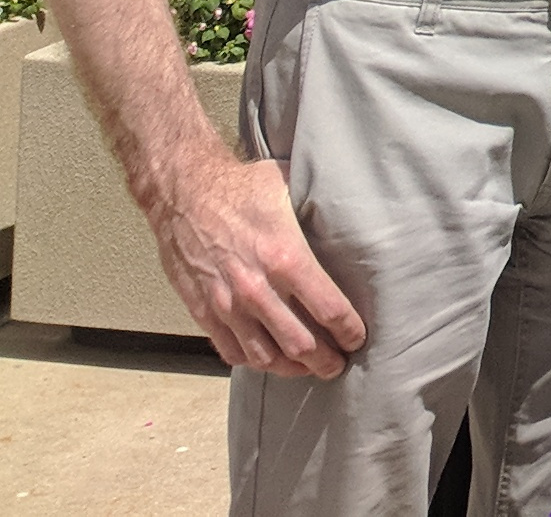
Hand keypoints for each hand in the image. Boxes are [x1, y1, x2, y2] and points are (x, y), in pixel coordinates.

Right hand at [150, 152, 364, 375]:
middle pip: (300, 344)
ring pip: (265, 356)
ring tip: (308, 369)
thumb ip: (317, 215)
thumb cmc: (241, 188)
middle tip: (339, 364)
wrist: (183, 194)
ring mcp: (228, 305)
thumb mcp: (291, 193)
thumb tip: (350, 216)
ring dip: (291, 369)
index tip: (359, 338)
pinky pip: (231, 350)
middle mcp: (258, 289)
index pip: (329, 309)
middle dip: (325, 360)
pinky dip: (253, 361)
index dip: (349, 330)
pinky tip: (268, 360)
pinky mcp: (204, 312)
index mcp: (287, 258)